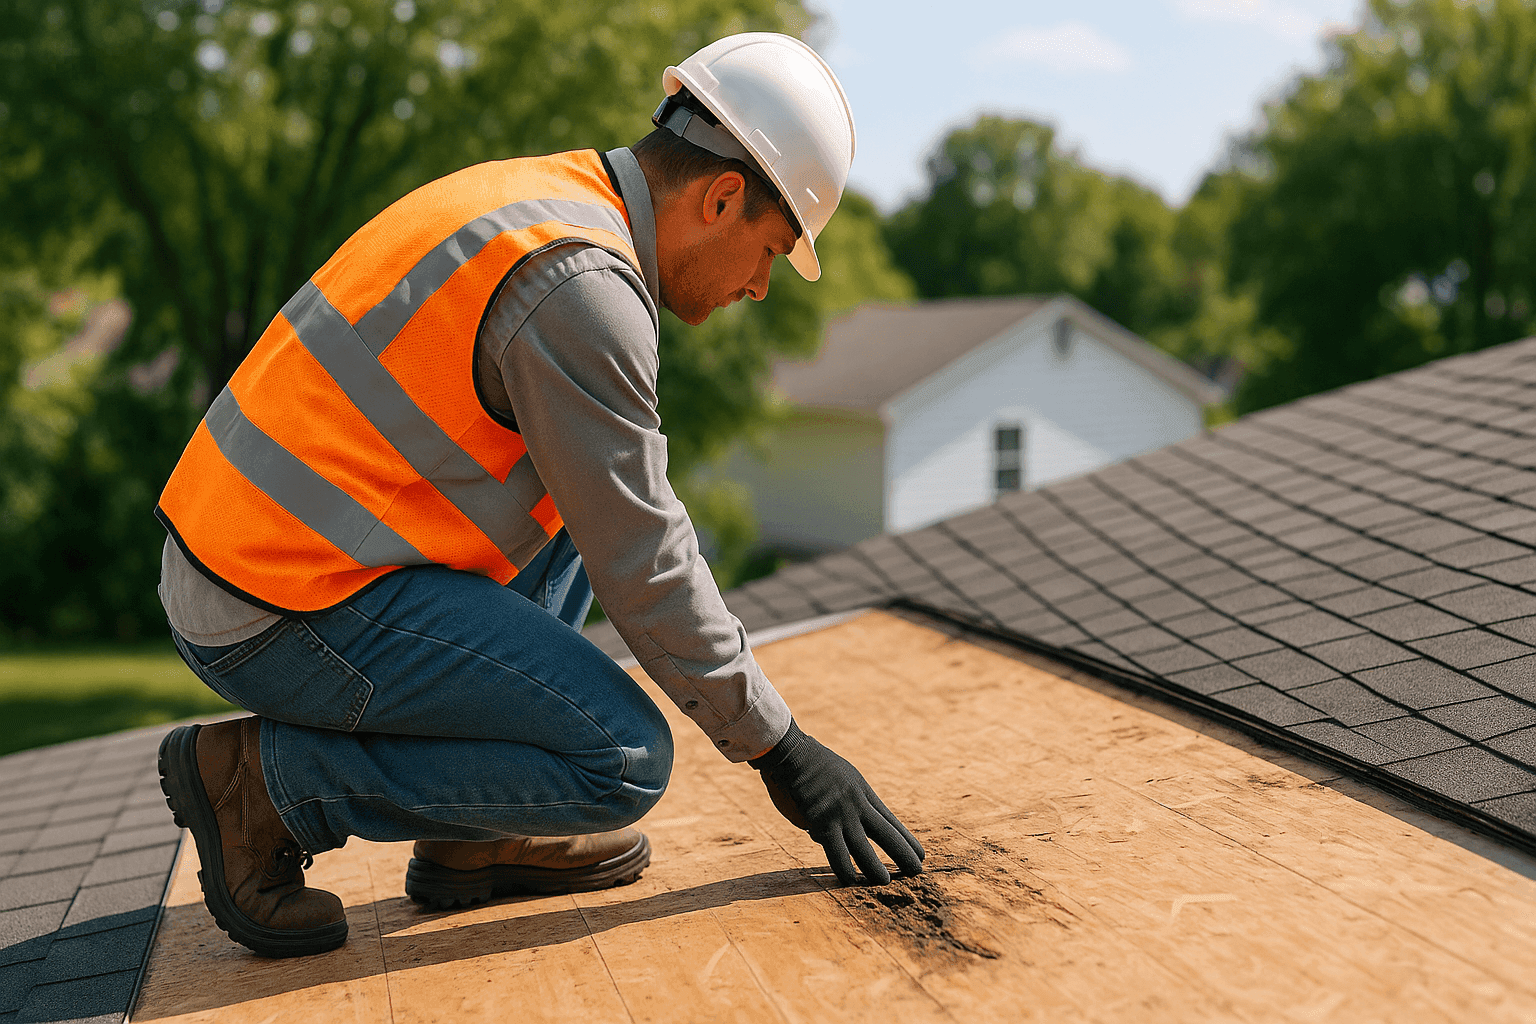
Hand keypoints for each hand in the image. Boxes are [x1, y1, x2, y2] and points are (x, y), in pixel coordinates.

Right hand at [749, 720, 924, 884]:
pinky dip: (844, 868)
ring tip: (885, 882)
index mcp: (863, 792)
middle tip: (917, 871)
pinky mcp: (821, 821)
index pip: (890, 820)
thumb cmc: (809, 765)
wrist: (792, 753)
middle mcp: (857, 804)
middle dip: (903, 853)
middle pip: (886, 833)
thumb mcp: (840, 778)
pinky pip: (836, 851)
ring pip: (863, 848)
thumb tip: (828, 834)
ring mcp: (840, 813)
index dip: (906, 839)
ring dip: (875, 867)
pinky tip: (850, 881)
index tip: (920, 854)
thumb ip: (843, 804)